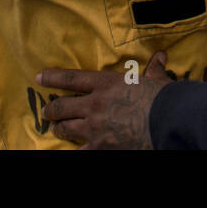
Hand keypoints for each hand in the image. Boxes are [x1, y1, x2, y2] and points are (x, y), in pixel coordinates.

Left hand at [38, 52, 169, 149]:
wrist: (167, 121)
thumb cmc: (162, 98)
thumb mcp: (156, 79)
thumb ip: (154, 69)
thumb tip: (161, 56)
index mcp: (106, 84)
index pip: (72, 78)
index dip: (53, 78)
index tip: (39, 78)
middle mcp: (95, 104)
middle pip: (62, 107)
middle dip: (51, 110)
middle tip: (46, 112)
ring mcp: (95, 128)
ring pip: (66, 128)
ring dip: (59, 129)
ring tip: (56, 129)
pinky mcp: (100, 147)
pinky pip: (79, 151)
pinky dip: (74, 150)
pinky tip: (69, 150)